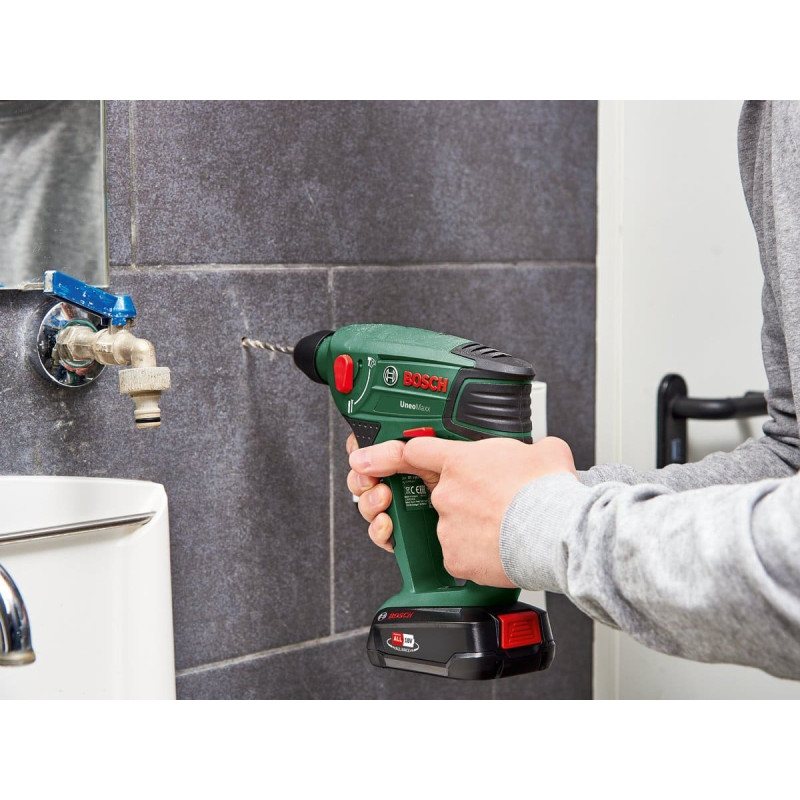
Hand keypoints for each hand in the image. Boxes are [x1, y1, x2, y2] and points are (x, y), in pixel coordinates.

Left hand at [346, 435, 577, 587]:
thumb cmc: (547, 492)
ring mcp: (446, 527)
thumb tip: (540, 452)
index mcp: (460, 461)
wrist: (553, 534)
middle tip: (494, 503)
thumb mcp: (543, 451)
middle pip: (442, 493)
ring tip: (503, 528)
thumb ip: (526, 449)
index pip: (416, 450)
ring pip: (450, 525)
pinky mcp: (453, 558)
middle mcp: (446, 493)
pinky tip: (496, 548)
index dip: (395, 452)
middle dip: (465, 498)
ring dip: (471, 527)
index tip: (370, 457)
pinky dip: (473, 554)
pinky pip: (457, 554)